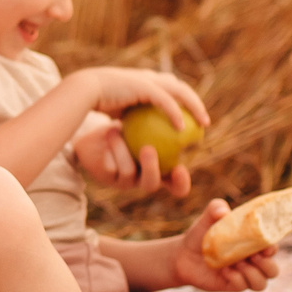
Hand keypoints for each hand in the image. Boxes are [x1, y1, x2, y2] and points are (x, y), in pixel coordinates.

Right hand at [68, 67, 209, 131]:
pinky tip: (181, 129)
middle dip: (195, 102)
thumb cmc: (96, 102)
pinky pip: (166, 102)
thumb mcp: (117, 108)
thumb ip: (129, 115)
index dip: (184, 100)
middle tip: (203, 122)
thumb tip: (134, 131)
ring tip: (202, 124)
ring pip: (180, 91)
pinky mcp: (144, 86)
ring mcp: (148, 79)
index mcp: (144, 80)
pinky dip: (175, 114)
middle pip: (180, 87)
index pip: (170, 87)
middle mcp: (150, 77)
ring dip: (194, 106)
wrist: (84, 90)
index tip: (191, 118)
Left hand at [71, 111, 193, 198]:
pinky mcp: (104, 176)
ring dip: (123, 151)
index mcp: (158, 173)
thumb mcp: (150, 120)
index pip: (175, 186)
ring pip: (127, 173)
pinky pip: (109, 166)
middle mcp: (141, 179)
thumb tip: (190, 105)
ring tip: (119, 130)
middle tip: (148, 149)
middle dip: (151, 168)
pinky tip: (110, 132)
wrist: (101, 134)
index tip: (181, 168)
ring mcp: (121, 181)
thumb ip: (169, 117)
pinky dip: (112, 147)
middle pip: (150, 184)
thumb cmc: (132, 124)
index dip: (181, 183)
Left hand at [172, 199, 280, 291]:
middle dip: (267, 265)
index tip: (265, 246)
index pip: (272, 248)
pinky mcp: (231, 285)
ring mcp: (243, 275)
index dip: (273, 248)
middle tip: (252, 256)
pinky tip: (224, 270)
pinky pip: (242, 287)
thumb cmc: (201, 233)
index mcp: (253, 244)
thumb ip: (216, 208)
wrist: (184, 254)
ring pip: (261, 284)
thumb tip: (223, 211)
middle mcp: (252, 262)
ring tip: (237, 263)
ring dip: (253, 275)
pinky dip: (236, 279)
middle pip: (273, 271)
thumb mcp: (208, 218)